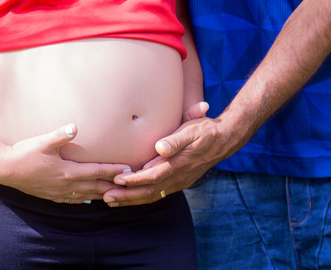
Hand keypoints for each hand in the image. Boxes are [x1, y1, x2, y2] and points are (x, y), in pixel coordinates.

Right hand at [0, 124, 131, 203]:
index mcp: (67, 171)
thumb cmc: (24, 153)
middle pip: (96, 187)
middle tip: (130, 185)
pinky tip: (89, 198)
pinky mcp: (52, 197)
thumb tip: (74, 126)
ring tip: (116, 194)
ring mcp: (59, 193)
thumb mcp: (42, 141)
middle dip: (114, 186)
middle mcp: (66, 185)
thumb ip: (60, 135)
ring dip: (102, 194)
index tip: (128, 169)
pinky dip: (86, 199)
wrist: (6, 169)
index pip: (96, 171)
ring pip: (87, 196)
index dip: (113, 170)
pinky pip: (74, 201)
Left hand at [103, 105, 230, 206]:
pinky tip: (130, 198)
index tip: (117, 180)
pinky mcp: (179, 182)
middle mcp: (178, 178)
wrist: (224, 140)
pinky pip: (157, 194)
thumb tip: (160, 147)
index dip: (134, 180)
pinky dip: (141, 197)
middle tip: (106, 197)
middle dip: (126, 196)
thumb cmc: (205, 131)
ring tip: (111, 201)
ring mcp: (179, 182)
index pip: (152, 176)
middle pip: (149, 192)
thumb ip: (175, 140)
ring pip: (152, 195)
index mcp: (178, 165)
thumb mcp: (192, 129)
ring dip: (131, 200)